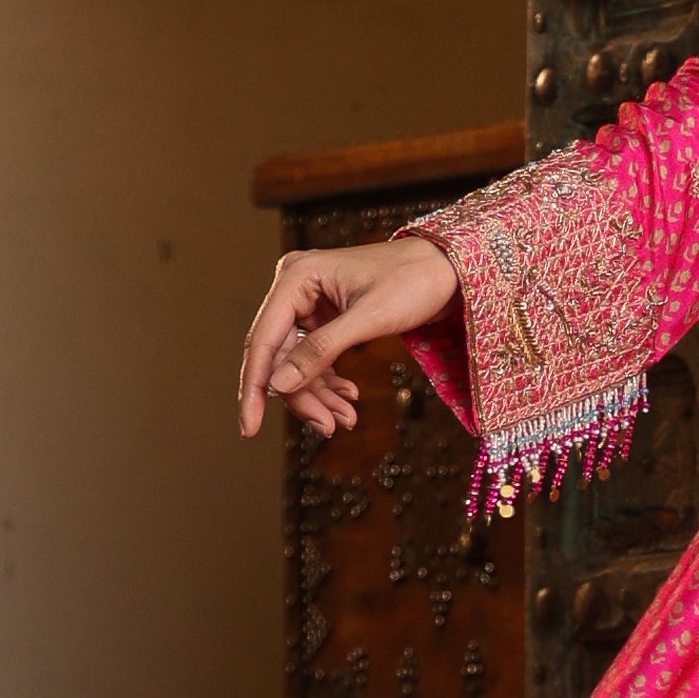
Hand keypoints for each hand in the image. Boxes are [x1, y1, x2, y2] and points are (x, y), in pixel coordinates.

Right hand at [239, 230, 457, 446]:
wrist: (449, 269)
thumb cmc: (413, 281)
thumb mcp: (369, 318)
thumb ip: (322, 350)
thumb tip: (279, 385)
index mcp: (296, 276)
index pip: (263, 341)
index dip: (255, 387)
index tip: (249, 428)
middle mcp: (295, 289)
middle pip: (280, 357)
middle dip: (302, 396)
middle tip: (329, 427)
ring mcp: (310, 304)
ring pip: (298, 363)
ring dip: (319, 395)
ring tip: (346, 420)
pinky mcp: (326, 318)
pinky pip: (316, 359)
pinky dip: (330, 383)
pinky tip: (348, 398)